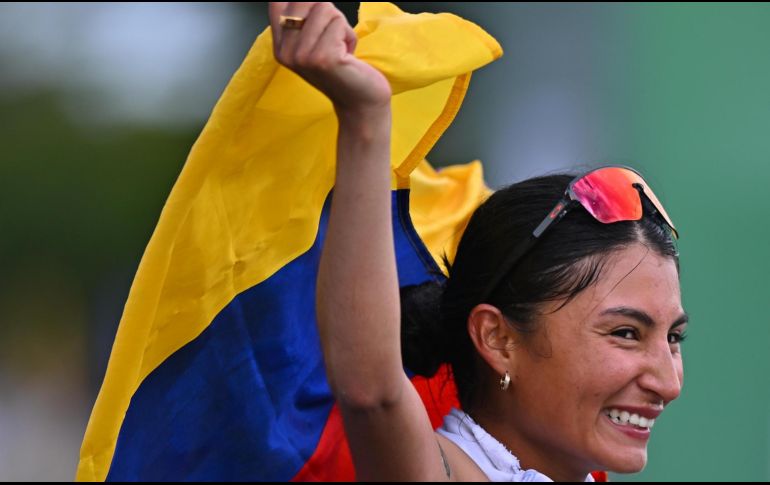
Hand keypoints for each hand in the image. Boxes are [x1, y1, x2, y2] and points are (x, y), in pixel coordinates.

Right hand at [268, 2, 391, 116]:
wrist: (360, 102)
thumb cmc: (343, 69)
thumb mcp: (314, 43)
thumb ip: (304, 19)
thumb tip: (313, 0)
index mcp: (280, 47)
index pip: (277, 3)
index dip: (303, 3)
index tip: (320, 16)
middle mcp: (286, 52)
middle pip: (303, 0)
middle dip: (327, 13)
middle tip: (333, 38)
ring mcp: (302, 56)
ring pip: (324, 8)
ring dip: (340, 25)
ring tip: (340, 48)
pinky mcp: (322, 57)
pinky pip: (339, 22)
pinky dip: (349, 35)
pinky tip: (348, 56)